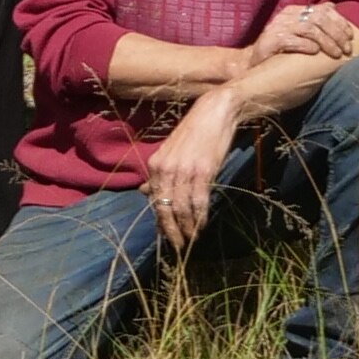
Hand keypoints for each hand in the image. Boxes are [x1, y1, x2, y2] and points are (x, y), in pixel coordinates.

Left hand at [142, 85, 242, 252]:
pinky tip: (202, 225)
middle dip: (171, 231)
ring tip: (192, 239)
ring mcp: (184, 171)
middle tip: (178, 247)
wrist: (215, 112)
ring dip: (187, 228)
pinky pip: (198, 202)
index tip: (167, 235)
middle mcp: (166, 169)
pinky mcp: (203, 171)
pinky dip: (200, 217)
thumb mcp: (170, 150)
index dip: (160, 221)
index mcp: (156, 164)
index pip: (154, 200)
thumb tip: (144, 191)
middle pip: (165, 208)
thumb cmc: (194, 131)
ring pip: (181, 209)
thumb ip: (158, 173)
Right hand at [247, 4, 358, 64]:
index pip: (323, 10)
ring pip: (310, 29)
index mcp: (295, 11)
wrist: (251, 64)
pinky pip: (293, 40)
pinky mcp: (271, 40)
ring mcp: (278, 27)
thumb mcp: (298, 32)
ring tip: (336, 54)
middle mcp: (287, 15)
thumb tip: (333, 6)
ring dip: (326, 41)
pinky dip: (306, 46)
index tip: (350, 37)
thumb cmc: (280, 50)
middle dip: (336, 33)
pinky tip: (315, 53)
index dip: (340, 22)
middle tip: (346, 49)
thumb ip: (314, 20)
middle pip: (319, 18)